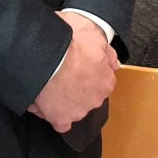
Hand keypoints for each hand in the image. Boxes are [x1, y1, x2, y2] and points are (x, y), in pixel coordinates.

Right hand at [28, 12, 117, 132]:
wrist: (47, 55)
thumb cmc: (70, 43)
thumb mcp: (95, 36)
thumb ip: (107, 52)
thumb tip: (114, 62)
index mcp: (106, 80)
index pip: (100, 82)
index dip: (86, 75)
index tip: (75, 68)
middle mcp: (95, 98)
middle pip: (86, 97)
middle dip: (75, 89)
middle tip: (59, 75)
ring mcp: (79, 110)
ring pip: (72, 109)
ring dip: (62, 100)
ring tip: (47, 86)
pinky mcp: (61, 118)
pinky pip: (59, 122)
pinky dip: (51, 114)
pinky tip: (43, 103)